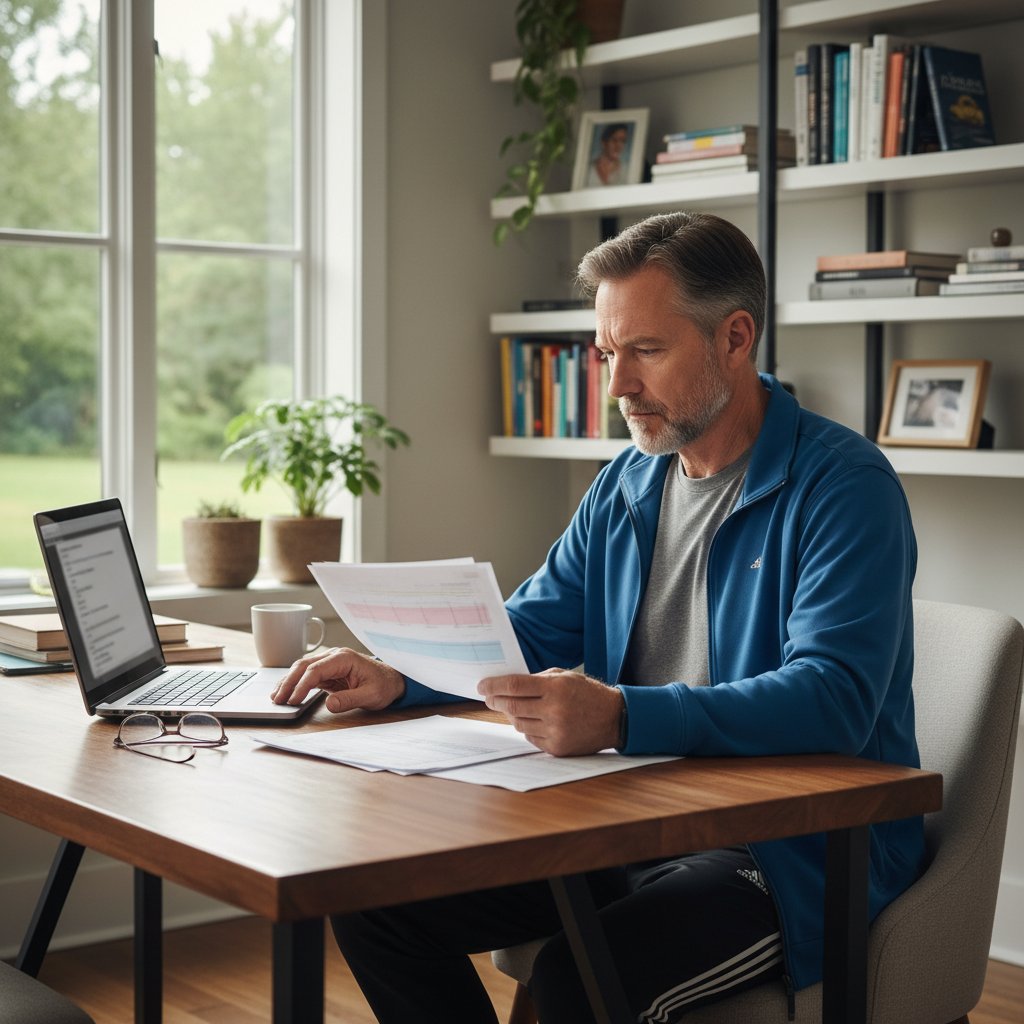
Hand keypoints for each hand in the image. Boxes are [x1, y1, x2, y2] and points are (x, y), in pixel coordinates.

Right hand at [271, 647, 404, 714]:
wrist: (392, 679)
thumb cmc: (383, 685)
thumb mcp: (371, 695)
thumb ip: (350, 699)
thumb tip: (329, 705)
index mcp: (344, 658)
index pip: (316, 669)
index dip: (302, 685)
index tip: (293, 700)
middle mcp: (334, 656)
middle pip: (304, 665)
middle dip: (288, 682)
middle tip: (277, 700)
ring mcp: (329, 662)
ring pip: (302, 668)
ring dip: (288, 682)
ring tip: (275, 698)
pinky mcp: (327, 671)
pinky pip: (307, 675)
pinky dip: (295, 684)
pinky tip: (285, 693)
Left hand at [477, 668, 622, 756]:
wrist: (614, 718)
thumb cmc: (588, 693)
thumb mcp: (565, 676)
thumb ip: (537, 679)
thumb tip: (507, 686)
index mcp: (556, 688)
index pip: (514, 686)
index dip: (494, 686)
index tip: (482, 686)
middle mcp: (554, 711)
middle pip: (512, 706)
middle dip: (495, 701)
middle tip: (489, 697)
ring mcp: (555, 731)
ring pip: (518, 724)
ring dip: (511, 715)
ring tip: (514, 707)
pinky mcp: (557, 748)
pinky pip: (530, 737)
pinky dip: (527, 728)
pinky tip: (533, 720)